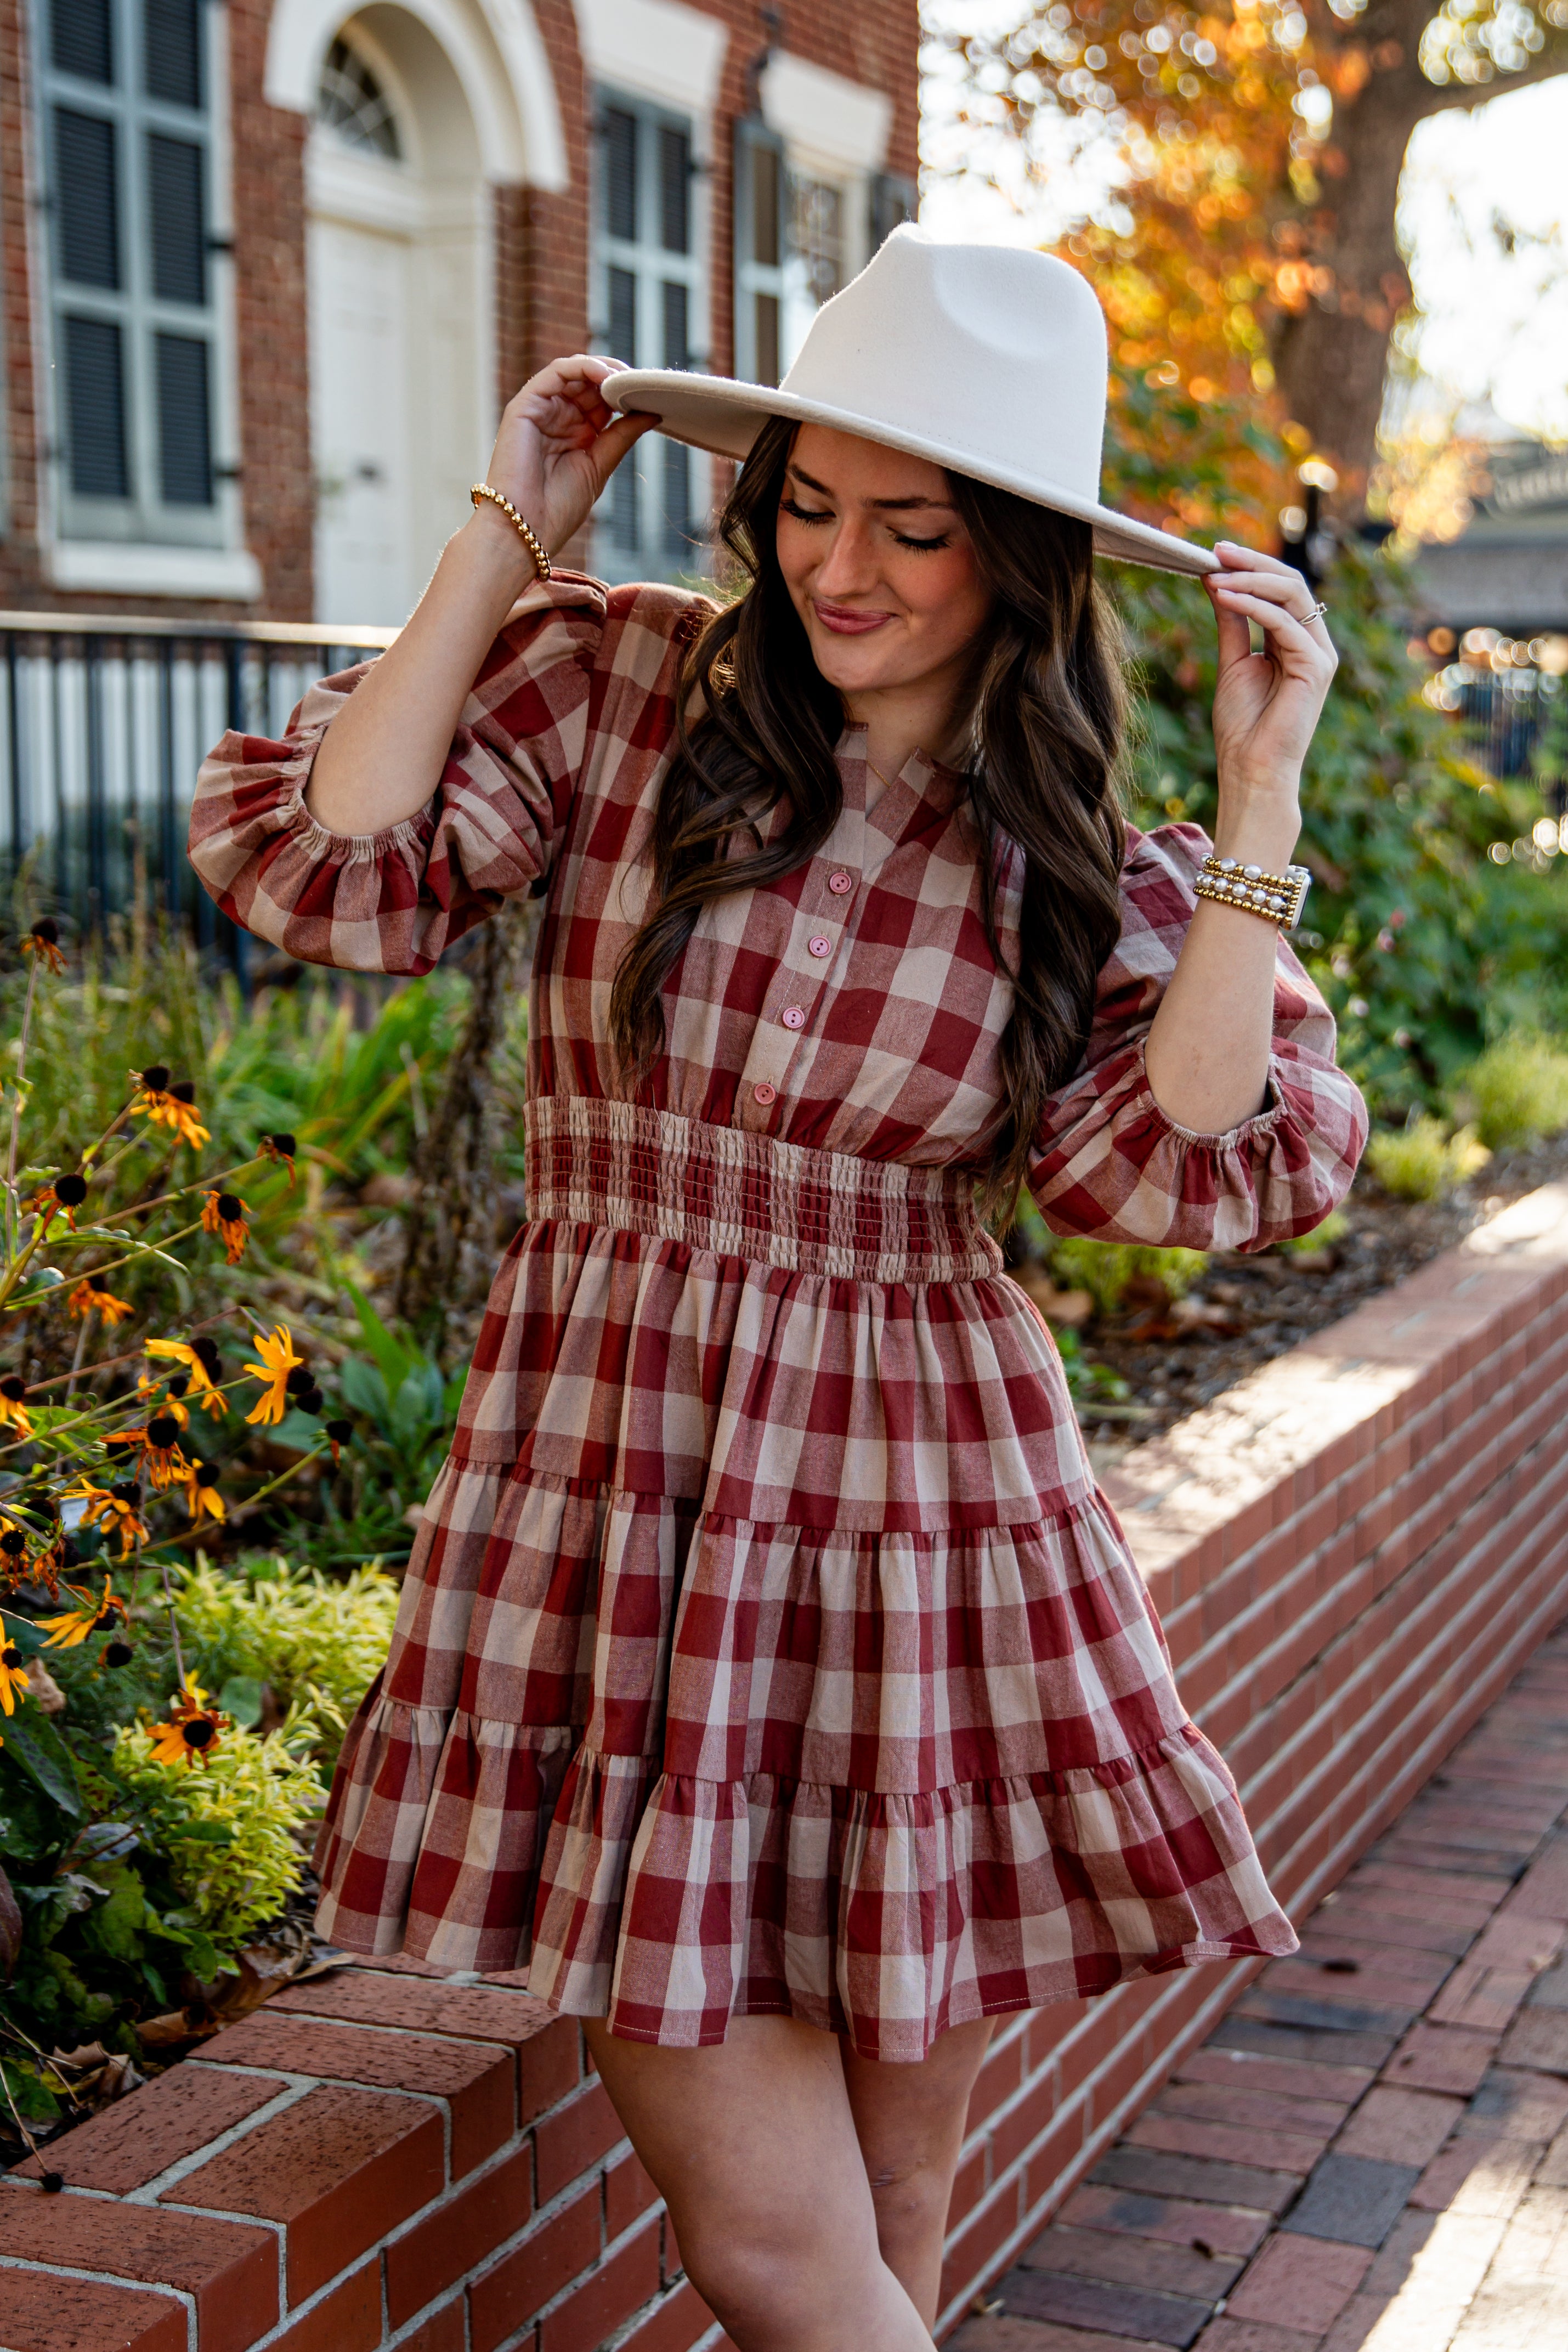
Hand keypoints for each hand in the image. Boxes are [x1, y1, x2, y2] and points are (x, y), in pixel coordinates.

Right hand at [477, 355, 652, 557]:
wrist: (526, 529)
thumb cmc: (557, 509)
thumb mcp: (600, 466)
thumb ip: (622, 436)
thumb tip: (653, 412)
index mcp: (575, 434)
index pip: (602, 401)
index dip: (625, 393)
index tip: (651, 394)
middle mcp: (557, 418)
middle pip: (589, 383)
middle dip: (617, 377)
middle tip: (642, 380)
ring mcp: (541, 410)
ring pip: (573, 372)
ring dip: (603, 369)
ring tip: (625, 377)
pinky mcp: (525, 406)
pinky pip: (555, 373)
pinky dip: (581, 367)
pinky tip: (604, 376)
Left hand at [1205, 542, 1336, 807]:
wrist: (1251, 772)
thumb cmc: (1242, 727)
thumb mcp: (1232, 663)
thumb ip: (1232, 623)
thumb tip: (1218, 581)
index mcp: (1296, 642)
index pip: (1280, 589)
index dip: (1250, 568)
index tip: (1214, 554)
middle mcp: (1314, 643)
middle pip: (1290, 583)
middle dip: (1252, 563)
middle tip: (1216, 551)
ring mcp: (1320, 654)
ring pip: (1293, 595)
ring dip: (1251, 579)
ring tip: (1215, 572)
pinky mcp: (1317, 667)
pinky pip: (1285, 623)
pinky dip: (1253, 605)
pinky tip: (1224, 597)